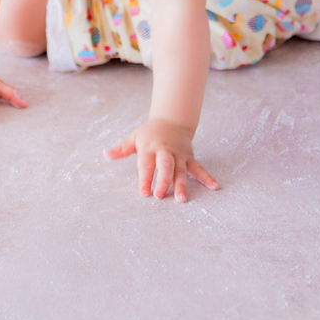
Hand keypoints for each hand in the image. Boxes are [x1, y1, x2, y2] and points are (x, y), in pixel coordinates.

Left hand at [104, 118, 219, 201]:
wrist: (172, 120)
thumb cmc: (150, 133)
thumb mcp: (134, 138)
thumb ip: (121, 149)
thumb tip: (105, 153)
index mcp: (150, 147)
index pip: (146, 164)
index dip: (145, 178)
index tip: (144, 192)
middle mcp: (165, 151)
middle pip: (165, 166)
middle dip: (163, 181)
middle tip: (160, 195)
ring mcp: (179, 155)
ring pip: (182, 170)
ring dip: (182, 184)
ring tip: (182, 199)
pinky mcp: (189, 158)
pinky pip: (198, 168)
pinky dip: (206, 177)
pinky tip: (214, 187)